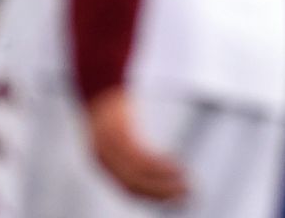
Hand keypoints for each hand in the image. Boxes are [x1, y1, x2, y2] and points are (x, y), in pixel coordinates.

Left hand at [86, 87, 187, 202]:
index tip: (173, 199)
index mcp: (102, 162)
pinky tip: (177, 166)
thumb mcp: (115, 132)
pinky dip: (161, 166)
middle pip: (134, 187)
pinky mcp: (120, 135)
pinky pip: (143, 159)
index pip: (129, 190)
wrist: (99, 85)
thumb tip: (146, 163)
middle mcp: (104, 160)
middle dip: (161, 194)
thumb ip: (125, 148)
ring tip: (186, 184)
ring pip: (140, 176)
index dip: (152, 197)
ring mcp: (112, 149)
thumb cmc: (109, 109)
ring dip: (165, 183)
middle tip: (185, 195)